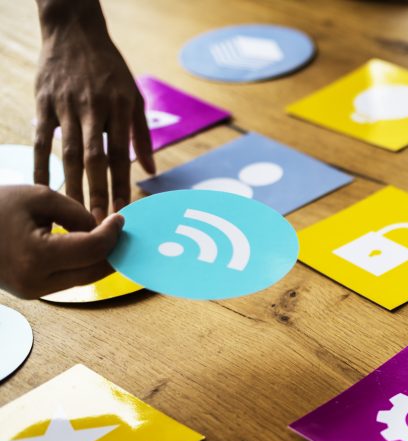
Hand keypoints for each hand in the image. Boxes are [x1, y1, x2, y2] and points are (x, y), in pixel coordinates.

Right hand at [0, 185, 122, 298]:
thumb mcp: (38, 197)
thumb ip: (77, 214)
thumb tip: (103, 231)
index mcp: (37, 257)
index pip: (93, 250)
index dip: (112, 234)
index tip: (121, 218)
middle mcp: (36, 283)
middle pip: (94, 272)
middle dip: (112, 252)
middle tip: (122, 232)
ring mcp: (32, 292)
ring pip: (83, 279)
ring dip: (99, 260)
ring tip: (108, 238)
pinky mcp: (30, 293)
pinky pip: (67, 279)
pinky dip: (81, 264)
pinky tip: (88, 247)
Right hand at [34, 0, 153, 223]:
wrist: (74, 32)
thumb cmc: (110, 69)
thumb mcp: (135, 96)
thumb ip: (142, 135)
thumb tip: (152, 171)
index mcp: (120, 109)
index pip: (121, 155)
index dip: (122, 185)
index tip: (123, 212)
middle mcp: (94, 109)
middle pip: (94, 160)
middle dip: (97, 193)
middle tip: (97, 224)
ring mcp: (66, 107)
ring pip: (67, 154)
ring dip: (70, 186)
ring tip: (72, 215)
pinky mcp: (44, 104)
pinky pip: (40, 140)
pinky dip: (40, 164)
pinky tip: (42, 187)